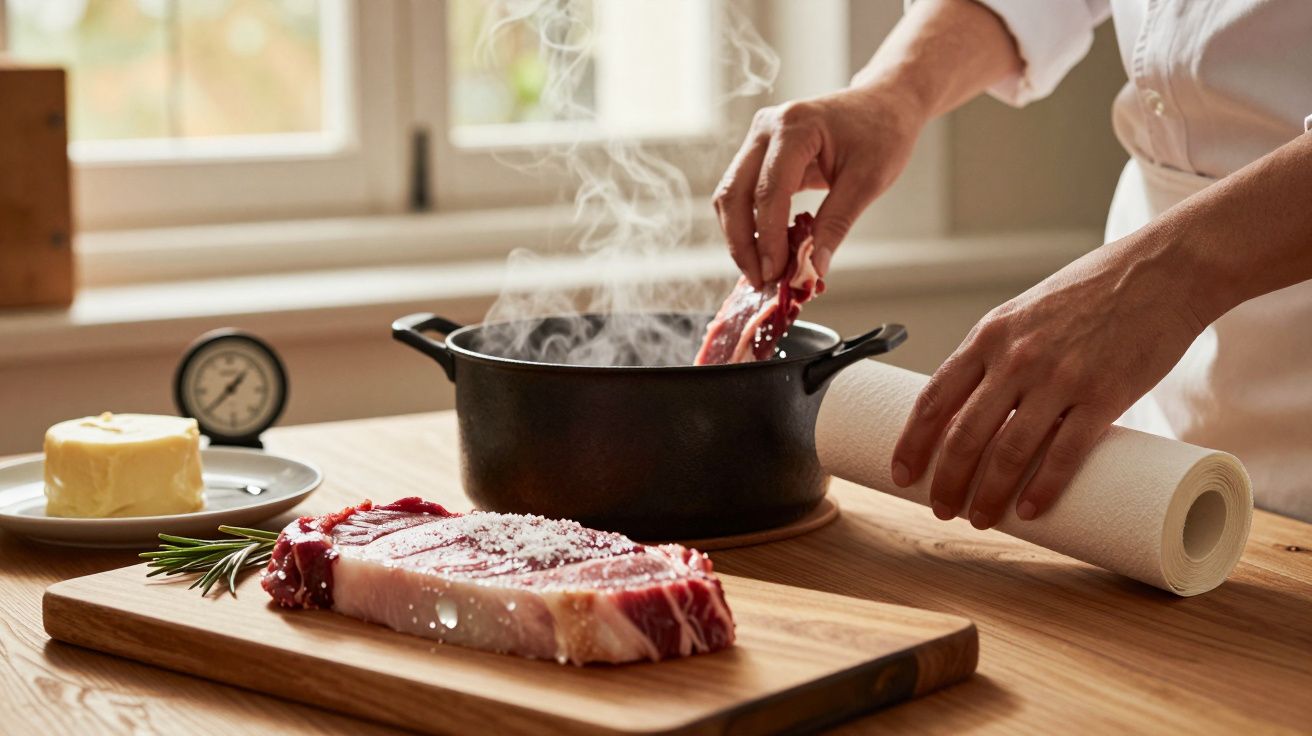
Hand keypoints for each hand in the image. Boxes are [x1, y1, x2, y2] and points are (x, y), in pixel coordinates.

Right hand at [712, 84, 926, 287]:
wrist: (884, 104)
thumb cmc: (882, 133)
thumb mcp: (867, 181)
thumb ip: (836, 224)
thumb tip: (814, 269)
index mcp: (794, 127)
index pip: (769, 192)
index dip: (768, 238)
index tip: (775, 274)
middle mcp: (766, 128)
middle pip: (734, 194)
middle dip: (742, 243)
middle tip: (760, 280)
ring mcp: (758, 139)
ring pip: (730, 196)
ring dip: (741, 237)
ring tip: (763, 271)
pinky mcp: (760, 153)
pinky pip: (743, 194)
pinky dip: (751, 225)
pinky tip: (768, 251)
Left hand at [890, 235, 1207, 528]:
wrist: (1162, 270)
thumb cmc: (1091, 293)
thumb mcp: (1026, 314)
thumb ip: (1000, 356)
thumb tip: (976, 410)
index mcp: (989, 336)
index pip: (933, 398)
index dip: (912, 443)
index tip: (901, 473)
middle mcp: (1016, 357)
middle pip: (964, 433)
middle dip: (946, 480)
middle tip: (941, 508)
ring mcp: (1060, 377)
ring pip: (1009, 451)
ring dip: (988, 494)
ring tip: (980, 518)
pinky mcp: (1105, 395)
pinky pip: (1065, 453)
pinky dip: (1043, 489)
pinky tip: (1030, 511)